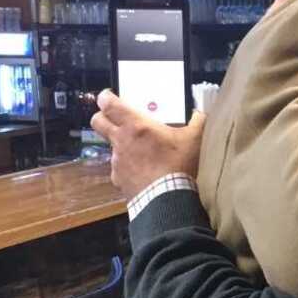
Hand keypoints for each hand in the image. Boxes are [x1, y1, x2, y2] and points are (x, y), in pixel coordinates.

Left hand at [91, 90, 205, 200]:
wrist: (167, 199)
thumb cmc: (177, 165)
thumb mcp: (194, 140)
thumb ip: (197, 122)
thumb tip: (200, 114)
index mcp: (135, 125)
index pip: (108, 104)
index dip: (106, 98)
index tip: (109, 98)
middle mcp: (120, 141)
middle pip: (97, 122)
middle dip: (102, 117)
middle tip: (115, 119)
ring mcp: (117, 162)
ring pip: (111, 147)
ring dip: (121, 147)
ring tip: (139, 153)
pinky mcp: (119, 181)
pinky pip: (119, 170)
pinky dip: (127, 170)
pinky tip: (142, 174)